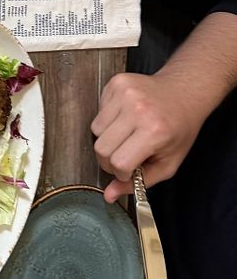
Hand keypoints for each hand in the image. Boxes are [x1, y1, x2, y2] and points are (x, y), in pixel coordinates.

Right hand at [91, 70, 201, 201]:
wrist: (184, 92)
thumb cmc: (179, 128)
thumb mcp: (169, 162)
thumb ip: (140, 182)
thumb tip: (109, 195)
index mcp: (154, 131)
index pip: (119, 162)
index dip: (121, 172)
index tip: (130, 169)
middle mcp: (138, 109)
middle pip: (101, 148)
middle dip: (109, 159)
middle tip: (125, 154)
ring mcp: (125, 93)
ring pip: (95, 130)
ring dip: (107, 138)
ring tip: (127, 133)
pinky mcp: (116, 83)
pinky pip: (98, 111)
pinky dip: (108, 119)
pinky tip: (124, 117)